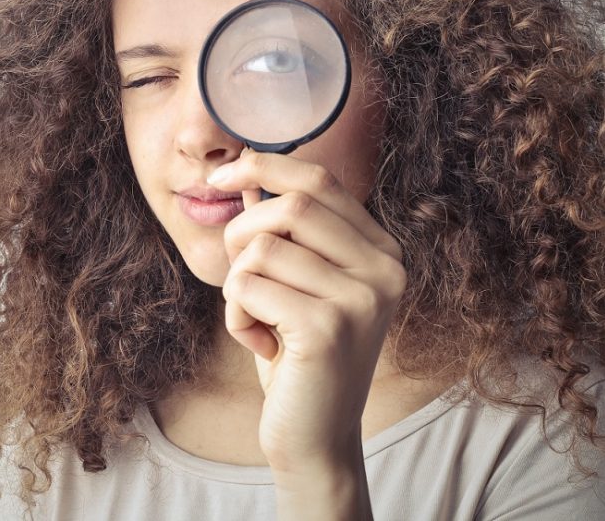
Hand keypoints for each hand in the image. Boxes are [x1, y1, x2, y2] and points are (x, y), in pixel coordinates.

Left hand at [208, 148, 406, 472]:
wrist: (316, 437)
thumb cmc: (299, 355)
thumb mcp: (295, 284)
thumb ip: (280, 230)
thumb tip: (247, 173)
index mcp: (382, 251)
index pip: (320, 181)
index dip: (263, 167)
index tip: (221, 178)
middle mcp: (383, 269)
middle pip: (289, 207)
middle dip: (241, 235)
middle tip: (239, 277)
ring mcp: (361, 299)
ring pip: (260, 248)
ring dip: (237, 285)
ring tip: (258, 322)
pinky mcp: (327, 329)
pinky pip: (247, 287)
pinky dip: (235, 316)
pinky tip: (261, 346)